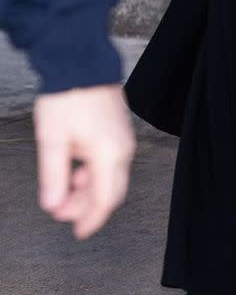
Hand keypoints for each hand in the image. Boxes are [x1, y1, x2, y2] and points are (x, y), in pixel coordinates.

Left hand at [33, 85, 135, 239]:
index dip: (91, 220)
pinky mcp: (118, 129)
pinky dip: (94, 173)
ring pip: (111, 176)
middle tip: (62, 211)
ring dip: (88, 189)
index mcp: (109, 153)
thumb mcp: (52, 140)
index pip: (105, 200)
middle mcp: (122, 147)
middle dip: (87, 207)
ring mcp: (123, 137)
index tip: (79, 232)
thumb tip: (53, 204)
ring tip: (64, 190)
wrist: (80, 62)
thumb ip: (53, 177)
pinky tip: (76, 169)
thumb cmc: (68, 96)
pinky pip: (111, 161)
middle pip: (111, 191)